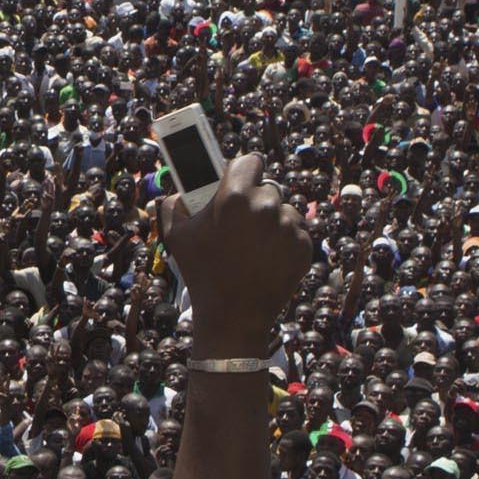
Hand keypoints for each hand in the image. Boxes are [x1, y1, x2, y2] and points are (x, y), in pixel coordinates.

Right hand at [162, 152, 312, 358]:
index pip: (250, 161)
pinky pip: (297, 231)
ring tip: (255, 245)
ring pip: (284, 210)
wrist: (233, 317)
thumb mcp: (176, 236)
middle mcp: (266, 206)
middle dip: (256, 200)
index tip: (239, 182)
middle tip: (242, 222)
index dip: (243, 171)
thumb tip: (180, 192)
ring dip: (273, 221)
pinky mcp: (304, 246)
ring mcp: (289, 226)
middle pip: (267, 187)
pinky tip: (268, 257)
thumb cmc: (202, 274)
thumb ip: (173, 205)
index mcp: (234, 196)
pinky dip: (286, 241)